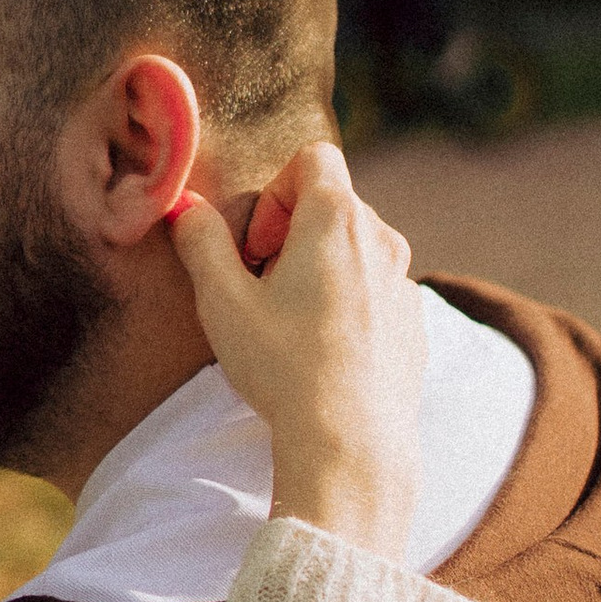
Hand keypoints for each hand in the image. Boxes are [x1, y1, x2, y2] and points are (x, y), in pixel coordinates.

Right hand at [169, 144, 423, 560]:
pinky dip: (349, 304)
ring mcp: (406, 283)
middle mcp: (383, 239)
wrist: (352, 443)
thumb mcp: (223, 301)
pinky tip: (323, 353)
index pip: (313, 158)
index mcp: (338, 218)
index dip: (276, 190)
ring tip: (291, 323)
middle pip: (334, 204)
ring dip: (322, 268)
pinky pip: (377, 291)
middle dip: (293, 232)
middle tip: (264, 285)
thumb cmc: (285, 366)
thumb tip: (186, 207)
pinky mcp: (414, 324)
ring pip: (357, 250)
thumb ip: (201, 241)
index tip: (258, 244)